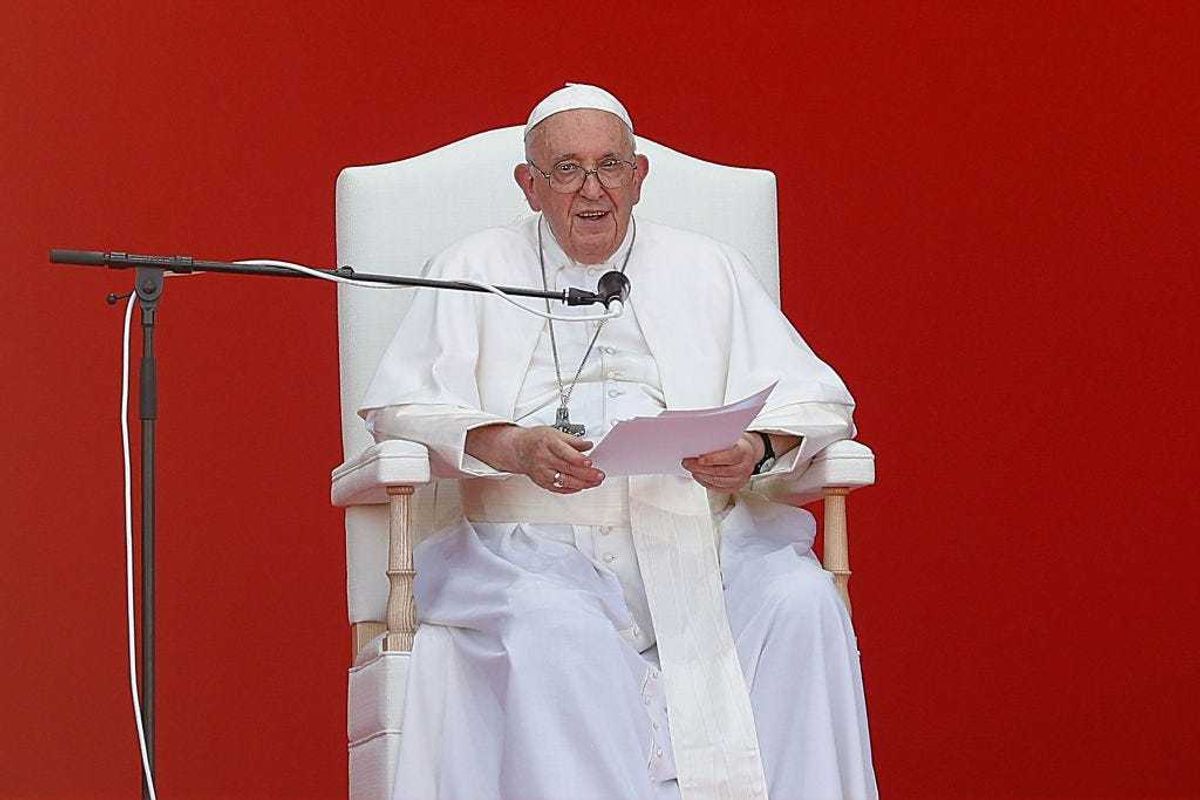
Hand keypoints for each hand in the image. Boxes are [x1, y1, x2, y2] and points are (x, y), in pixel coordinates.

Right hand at [467, 424, 604, 493]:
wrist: (519, 449)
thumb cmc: (537, 440)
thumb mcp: (554, 432)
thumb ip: (573, 440)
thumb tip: (588, 445)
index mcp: (548, 443)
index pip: (565, 453)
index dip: (578, 459)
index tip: (590, 462)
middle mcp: (544, 459)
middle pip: (567, 468)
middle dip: (586, 474)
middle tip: (599, 475)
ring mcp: (543, 472)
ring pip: (564, 481)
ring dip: (582, 483)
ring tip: (594, 482)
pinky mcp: (542, 482)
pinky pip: (559, 489)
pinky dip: (572, 489)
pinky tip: (581, 486)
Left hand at [681, 432, 761, 492]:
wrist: (747, 453)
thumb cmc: (735, 445)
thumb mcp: (729, 438)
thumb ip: (717, 441)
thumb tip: (698, 443)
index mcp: (744, 452)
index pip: (729, 457)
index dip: (713, 459)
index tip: (699, 459)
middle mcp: (744, 467)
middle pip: (721, 471)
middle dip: (701, 468)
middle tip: (688, 463)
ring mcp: (741, 479)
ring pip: (718, 481)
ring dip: (702, 476)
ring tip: (691, 469)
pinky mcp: (735, 487)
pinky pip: (718, 488)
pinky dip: (706, 482)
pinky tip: (698, 476)